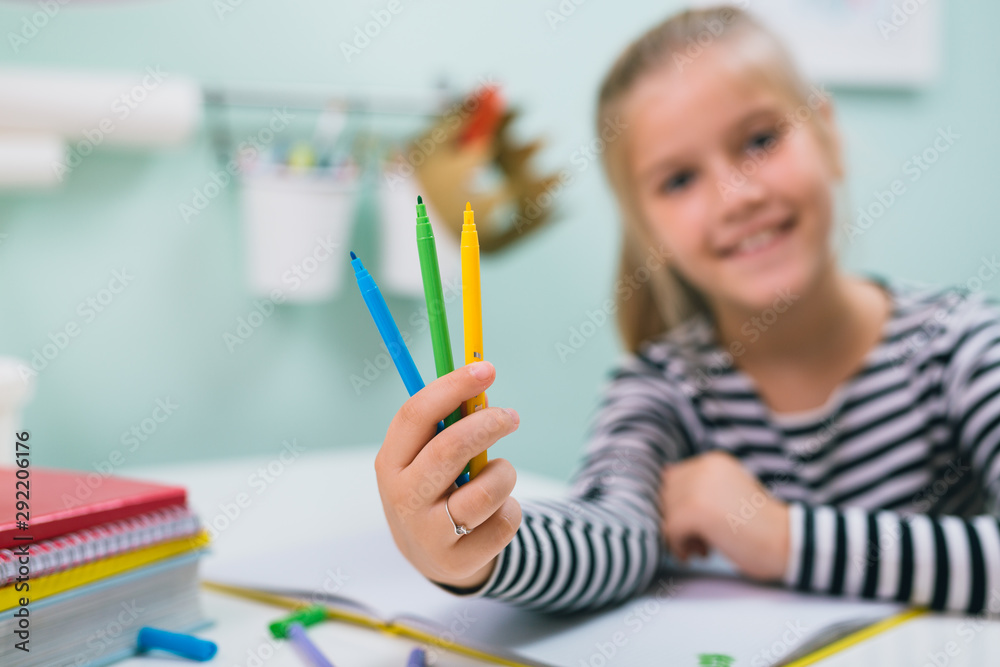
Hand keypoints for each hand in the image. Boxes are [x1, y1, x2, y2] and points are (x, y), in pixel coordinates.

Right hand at [374, 361, 521, 589]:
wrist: (432, 555)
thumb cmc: (435, 487)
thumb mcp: (426, 456)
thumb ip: (448, 422)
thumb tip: (482, 379)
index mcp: (389, 462)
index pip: (415, 415)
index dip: (452, 386)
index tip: (486, 368)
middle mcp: (402, 497)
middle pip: (449, 448)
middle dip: (488, 424)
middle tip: (510, 417)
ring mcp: (428, 533)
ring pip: (486, 490)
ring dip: (504, 472)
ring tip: (500, 473)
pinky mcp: (457, 561)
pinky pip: (504, 521)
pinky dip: (511, 508)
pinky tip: (496, 511)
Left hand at [660, 450, 788, 580]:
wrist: (790, 542)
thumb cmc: (761, 526)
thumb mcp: (729, 494)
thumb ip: (700, 488)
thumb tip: (663, 481)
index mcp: (714, 462)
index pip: (673, 480)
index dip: (681, 508)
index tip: (700, 526)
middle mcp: (705, 467)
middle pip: (665, 496)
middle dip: (677, 521)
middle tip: (700, 541)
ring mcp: (699, 487)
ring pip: (665, 513)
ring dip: (679, 536)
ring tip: (702, 548)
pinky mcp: (696, 510)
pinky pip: (669, 529)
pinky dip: (679, 547)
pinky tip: (699, 554)